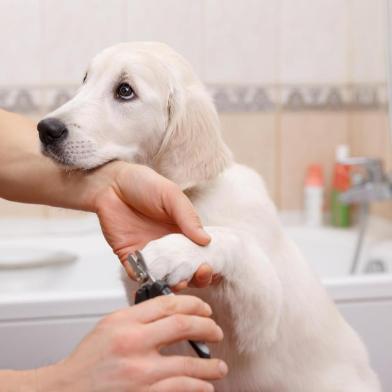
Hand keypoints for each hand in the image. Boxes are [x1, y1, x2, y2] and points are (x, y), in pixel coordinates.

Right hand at [38, 296, 226, 390]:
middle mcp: (132, 343)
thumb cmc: (88, 361)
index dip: (193, 304)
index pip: (168, 303)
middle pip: (182, 326)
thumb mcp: (110, 326)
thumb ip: (139, 316)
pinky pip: (180, 389)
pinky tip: (205, 386)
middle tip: (216, 332)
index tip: (204, 309)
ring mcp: (139, 373)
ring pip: (188, 364)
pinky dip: (198, 387)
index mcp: (124, 322)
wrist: (67, 391)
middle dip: (207, 327)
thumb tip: (172, 312)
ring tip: (219, 366)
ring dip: (210, 366)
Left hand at [90, 161, 214, 287]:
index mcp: (184, 232)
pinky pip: (139, 274)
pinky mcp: (131, 257)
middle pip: (187, 270)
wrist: (112, 183)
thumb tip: (206, 241)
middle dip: (196, 278)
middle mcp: (169, 247)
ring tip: (180, 281)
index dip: (208, 263)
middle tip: (200, 274)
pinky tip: (152, 275)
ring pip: (165, 277)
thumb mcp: (171, 195)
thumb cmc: (144, 184)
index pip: (201, 254)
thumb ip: (188, 217)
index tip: (210, 266)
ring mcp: (151, 254)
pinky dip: (145, 279)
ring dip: (174, 283)